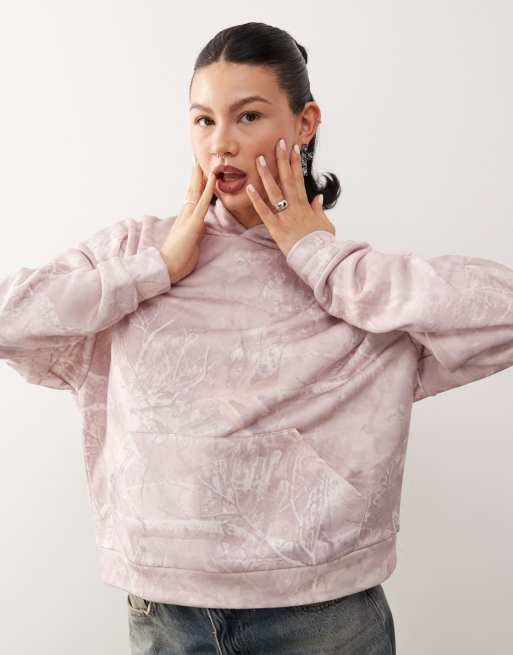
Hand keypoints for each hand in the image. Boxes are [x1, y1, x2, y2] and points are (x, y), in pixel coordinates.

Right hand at [160, 156, 215, 283]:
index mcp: (185, 218)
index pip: (191, 196)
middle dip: (196, 173)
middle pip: (192, 189)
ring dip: (202, 175)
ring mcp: (189, 216)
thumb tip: (201, 225)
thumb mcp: (191, 241)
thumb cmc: (178, 258)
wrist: (167, 266)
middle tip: (198, 157)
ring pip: (197, 191)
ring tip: (206, 160)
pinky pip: (203, 202)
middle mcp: (185, 213)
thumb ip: (196, 231)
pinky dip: (208, 189)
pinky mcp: (194, 223)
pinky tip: (213, 178)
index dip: (196, 183)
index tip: (198, 170)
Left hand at [245, 138, 335, 256]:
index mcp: (306, 204)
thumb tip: (318, 197)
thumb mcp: (325, 223)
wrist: (318, 258)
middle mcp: (295, 206)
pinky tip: (249, 188)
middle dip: (282, 160)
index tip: (293, 149)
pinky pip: (264, 211)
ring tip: (259, 159)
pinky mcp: (276, 228)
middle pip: (287, 179)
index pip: (299, 179)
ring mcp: (285, 216)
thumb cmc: (321, 242)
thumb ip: (319, 209)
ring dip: (266, 174)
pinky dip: (256, 200)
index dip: (296, 163)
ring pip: (275, 191)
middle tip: (278, 143)